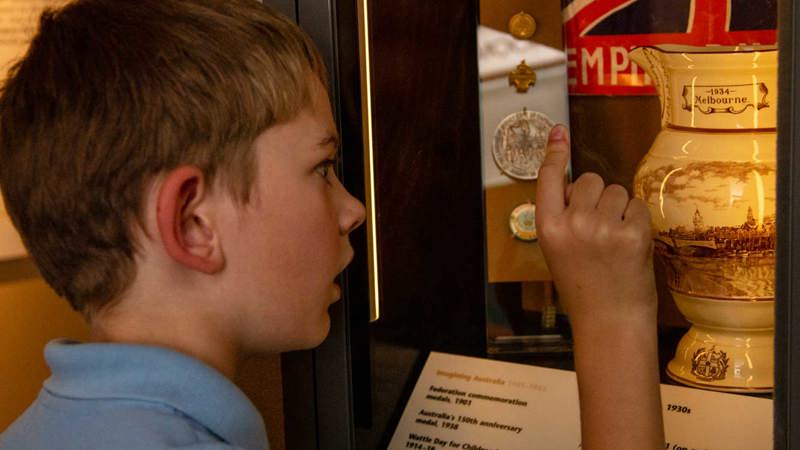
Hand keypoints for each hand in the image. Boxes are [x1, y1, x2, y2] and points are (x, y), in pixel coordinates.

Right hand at [535, 125, 656, 326]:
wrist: (609, 321)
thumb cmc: (583, 287)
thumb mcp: (558, 250)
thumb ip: (563, 216)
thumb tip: (575, 182)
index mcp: (547, 228)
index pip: (548, 180)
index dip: (555, 154)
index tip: (559, 132)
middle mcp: (572, 224)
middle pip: (589, 180)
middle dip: (597, 196)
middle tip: (598, 228)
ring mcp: (603, 227)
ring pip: (616, 191)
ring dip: (619, 208)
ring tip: (614, 241)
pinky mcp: (633, 233)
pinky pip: (637, 207)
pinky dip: (637, 221)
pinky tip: (630, 245)